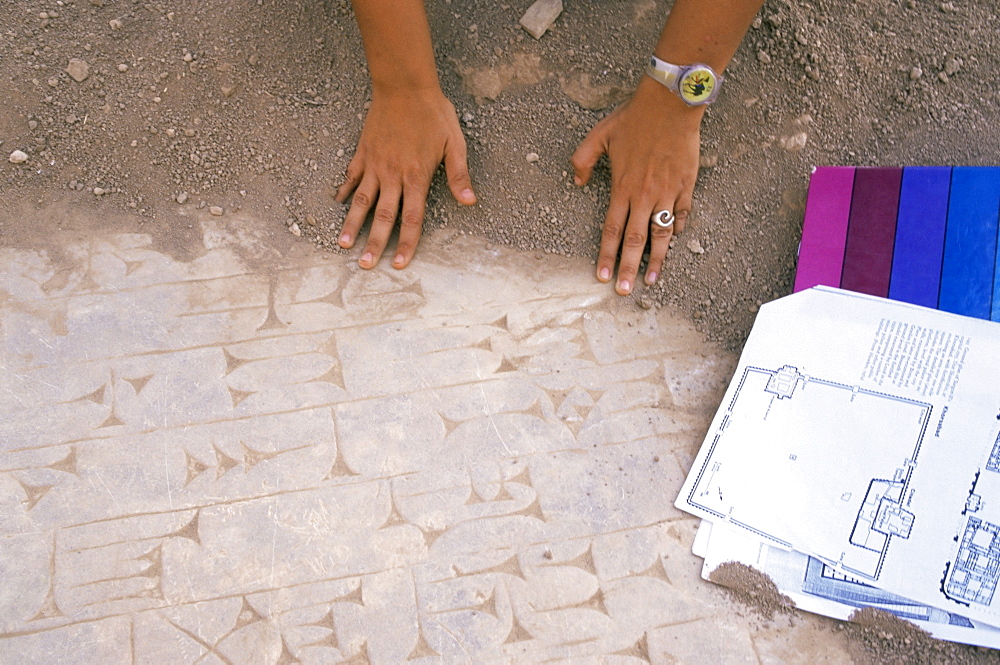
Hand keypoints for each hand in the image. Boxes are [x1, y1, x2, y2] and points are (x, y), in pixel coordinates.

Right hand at [335, 87, 476, 268]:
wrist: (404, 85)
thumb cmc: (433, 113)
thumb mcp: (455, 143)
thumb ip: (459, 175)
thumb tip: (469, 201)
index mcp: (416, 176)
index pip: (412, 219)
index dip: (407, 243)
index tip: (399, 264)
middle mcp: (392, 175)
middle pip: (382, 216)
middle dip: (374, 243)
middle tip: (365, 266)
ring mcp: (375, 164)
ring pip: (361, 201)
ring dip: (352, 224)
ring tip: (343, 244)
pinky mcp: (363, 152)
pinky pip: (351, 176)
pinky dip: (345, 192)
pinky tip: (338, 204)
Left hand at [572, 77, 703, 294]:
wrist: (670, 104)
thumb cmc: (634, 117)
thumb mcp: (598, 134)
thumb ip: (582, 160)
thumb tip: (576, 181)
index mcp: (621, 188)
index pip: (610, 231)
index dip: (605, 256)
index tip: (601, 276)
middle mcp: (643, 196)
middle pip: (634, 241)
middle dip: (627, 269)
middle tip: (624, 291)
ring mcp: (667, 192)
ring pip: (660, 234)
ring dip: (656, 260)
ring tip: (652, 281)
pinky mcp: (686, 185)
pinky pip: (682, 214)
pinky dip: (678, 230)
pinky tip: (675, 243)